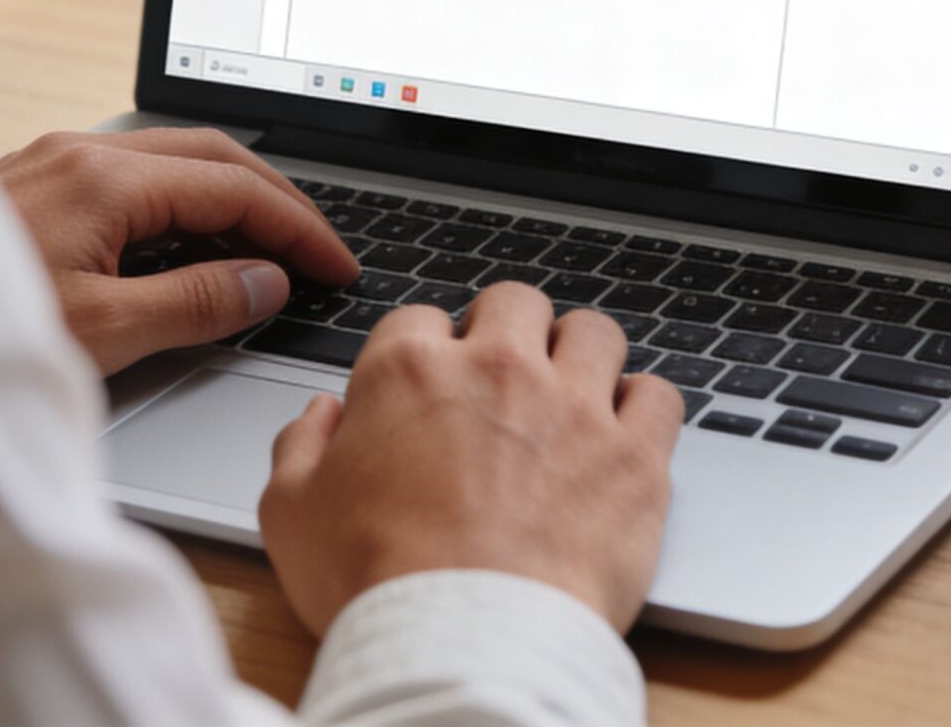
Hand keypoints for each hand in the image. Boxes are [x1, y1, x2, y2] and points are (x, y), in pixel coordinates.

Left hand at [0, 128, 358, 374]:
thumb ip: (194, 302)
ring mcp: (52, 164)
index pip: (236, 188)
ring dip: (231, 199)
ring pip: (172, 161)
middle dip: (278, 200)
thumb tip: (265, 282)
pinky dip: (183, 205)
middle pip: (213, 156)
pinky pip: (133, 178)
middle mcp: (80, 154)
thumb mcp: (100, 331)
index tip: (336, 268)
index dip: (298, 229)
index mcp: (105, 178)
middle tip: (321, 251)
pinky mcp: (32, 186)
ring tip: (270, 249)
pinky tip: (190, 244)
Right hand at [260, 283, 682, 634]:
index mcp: (410, 373)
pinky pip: (659, 396)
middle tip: (505, 378)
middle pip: (514, 304)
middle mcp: (498, 371)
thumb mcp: (291, 515)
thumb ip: (300, 448)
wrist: (464, 645)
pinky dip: (645, 408)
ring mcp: (574, 406)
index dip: (424, 352)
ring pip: (595, 332)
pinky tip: (626, 432)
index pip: (419, 319)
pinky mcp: (633, 455)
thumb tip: (320, 417)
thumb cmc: (379, 585)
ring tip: (573, 392)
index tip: (431, 384)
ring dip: (582, 355)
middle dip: (508, 332)